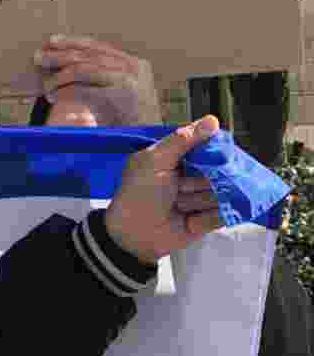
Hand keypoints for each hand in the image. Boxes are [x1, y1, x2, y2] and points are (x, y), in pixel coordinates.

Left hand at [33, 35, 161, 126]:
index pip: (98, 46)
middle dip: (61, 56)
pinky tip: (56, 96)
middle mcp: (134, 67)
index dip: (72, 42)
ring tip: (47, 86)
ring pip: (86, 69)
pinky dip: (68, 91)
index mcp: (134, 63)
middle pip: (89, 55)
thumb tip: (65, 65)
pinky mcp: (124, 96)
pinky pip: (88, 89)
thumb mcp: (122, 94)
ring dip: (61, 76)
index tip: (51, 42)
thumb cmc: (132, 122)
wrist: (152, 144)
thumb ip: (104, 78)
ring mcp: (130, 80)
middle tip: (39, 57)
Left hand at [103, 116, 223, 263]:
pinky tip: (190, 219)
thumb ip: (182, 140)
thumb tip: (212, 120)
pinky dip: (208, 217)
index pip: (207, 148)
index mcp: (178, 158)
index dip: (213, 151)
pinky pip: (222, 215)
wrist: (132, 235)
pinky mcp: (206, 220)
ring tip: (178, 204)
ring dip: (199, 199)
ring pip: (221, 193)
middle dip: (202, 179)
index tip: (214, 154)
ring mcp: (200, 198)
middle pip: (218, 171)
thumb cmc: (139, 193)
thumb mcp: (155, 160)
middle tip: (180, 187)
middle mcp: (192, 176)